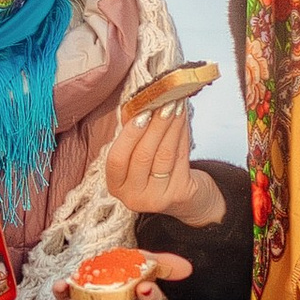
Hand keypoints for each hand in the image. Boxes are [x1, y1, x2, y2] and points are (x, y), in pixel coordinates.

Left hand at [59, 257, 189, 299]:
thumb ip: (163, 266)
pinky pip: (65, 298)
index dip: (149, 297)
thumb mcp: (145, 269)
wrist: (96, 298)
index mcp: (135, 297)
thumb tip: (188, 267)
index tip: (145, 289)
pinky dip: (60, 292)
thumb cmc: (123, 281)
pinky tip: (58, 286)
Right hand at [104, 97, 221, 229]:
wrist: (184, 197)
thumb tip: (142, 102)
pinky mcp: (178, 194)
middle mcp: (133, 196)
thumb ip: (135, 136)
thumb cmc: (155, 171)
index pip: (117, 159)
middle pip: (143, 155)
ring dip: (171, 125)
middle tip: (164, 101)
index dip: (129, 135)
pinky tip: (183, 118)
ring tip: (176, 104)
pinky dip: (182, 134)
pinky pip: (180, 158)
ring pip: (164, 155)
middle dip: (155, 125)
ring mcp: (156, 198)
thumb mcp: (138, 158)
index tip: (142, 112)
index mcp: (116, 185)